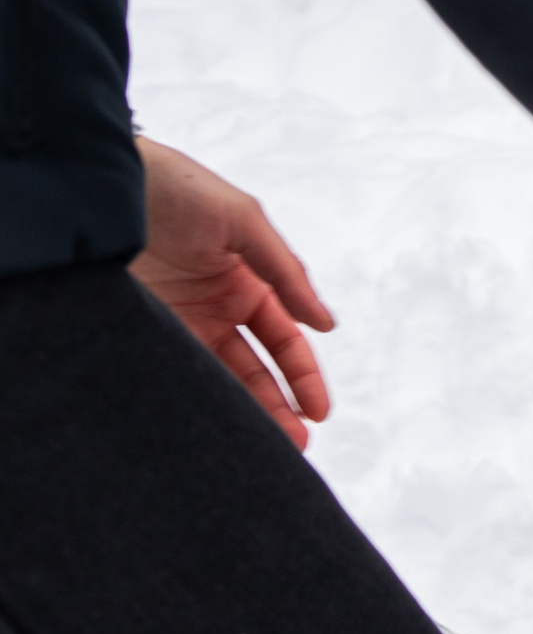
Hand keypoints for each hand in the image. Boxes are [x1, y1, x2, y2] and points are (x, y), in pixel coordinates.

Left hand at [129, 137, 335, 448]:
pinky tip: (212, 421)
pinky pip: (173, 371)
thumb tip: (324, 322)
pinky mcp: (142, 331)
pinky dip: (194, 398)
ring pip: (218, 378)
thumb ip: (286, 272)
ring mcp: (179, 323)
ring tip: (260, 446)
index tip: (318, 409)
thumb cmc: (179, 188)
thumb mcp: (244, 222)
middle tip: (295, 443)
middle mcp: (217, 309)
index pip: (285, 339)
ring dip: (243, 411)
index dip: (303, 374)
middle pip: (256, 368)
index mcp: (250, 283)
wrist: (107, 187)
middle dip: (279, 406)